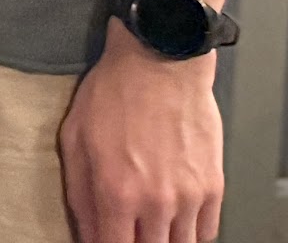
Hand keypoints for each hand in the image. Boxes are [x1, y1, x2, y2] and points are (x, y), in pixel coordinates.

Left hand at [58, 21, 223, 242]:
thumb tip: (85, 233)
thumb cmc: (114, 93)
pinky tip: (175, 220)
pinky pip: (207, 232)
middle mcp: (156, 203)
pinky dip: (191, 233)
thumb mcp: (74, 139)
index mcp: (117, 192)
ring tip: (150, 226)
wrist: (160, 62)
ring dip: (163, 241)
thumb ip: (79, 194)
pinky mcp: (213, 187)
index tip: (102, 240)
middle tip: (126, 229)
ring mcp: (189, 198)